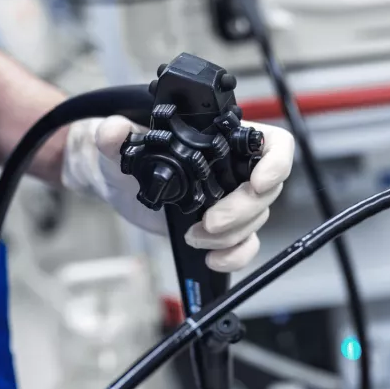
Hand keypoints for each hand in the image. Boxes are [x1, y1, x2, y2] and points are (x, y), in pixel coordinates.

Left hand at [62, 117, 293, 272]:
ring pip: (255, 221)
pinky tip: (211, 258)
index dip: (276, 163)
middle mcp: (234, 170)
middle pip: (266, 191)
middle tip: (210, 221)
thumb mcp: (118, 143)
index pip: (273, 145)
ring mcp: (231, 200)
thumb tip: (113, 130)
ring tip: (193, 236)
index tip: (259, 182)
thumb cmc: (129, 156)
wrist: (119, 186)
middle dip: (240, 211)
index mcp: (223, 140)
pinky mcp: (222, 228)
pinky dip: (234, 255)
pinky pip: (245, 245)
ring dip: (229, 236)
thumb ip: (116, 134)